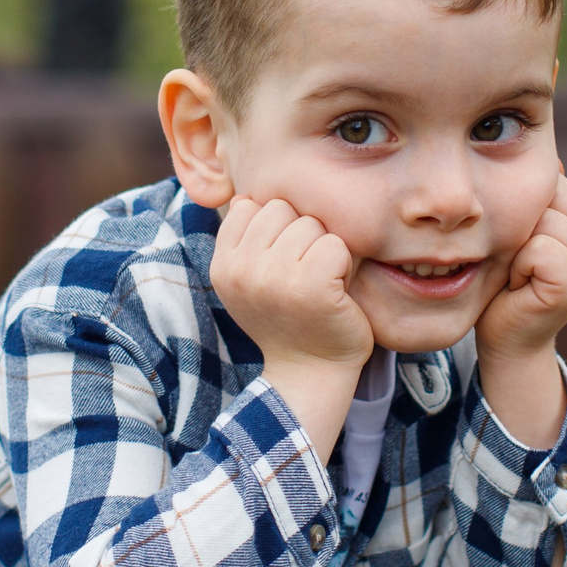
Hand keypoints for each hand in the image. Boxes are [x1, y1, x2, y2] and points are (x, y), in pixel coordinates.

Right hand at [210, 196, 372, 462]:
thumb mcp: (251, 279)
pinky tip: (335, 293)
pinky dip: (343, 266)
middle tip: (304, 276)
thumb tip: (245, 196)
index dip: (275, 229)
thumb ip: (246, 239)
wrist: (312, 371)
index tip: (281, 265)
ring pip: (311, 224)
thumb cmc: (289, 318)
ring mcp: (274, 279)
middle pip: (282, 209)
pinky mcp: (310, 287)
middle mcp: (241, 270)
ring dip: (324, 251)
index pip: (250, 206)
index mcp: (222, 265)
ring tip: (319, 284)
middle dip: (301, 236)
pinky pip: (335, 245)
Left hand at [474, 173, 566, 446]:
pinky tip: (521, 285)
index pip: (548, 182)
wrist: (507, 339)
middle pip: (544, 198)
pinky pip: (537, 248)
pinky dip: (519, 266)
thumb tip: (544, 155)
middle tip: (517, 264)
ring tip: (519, 274)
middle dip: (518, 228)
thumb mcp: (518, 232)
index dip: (519, 211)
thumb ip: (532, 200)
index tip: (519, 246)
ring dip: (515, 249)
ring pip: (540, 221)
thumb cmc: (505, 284)